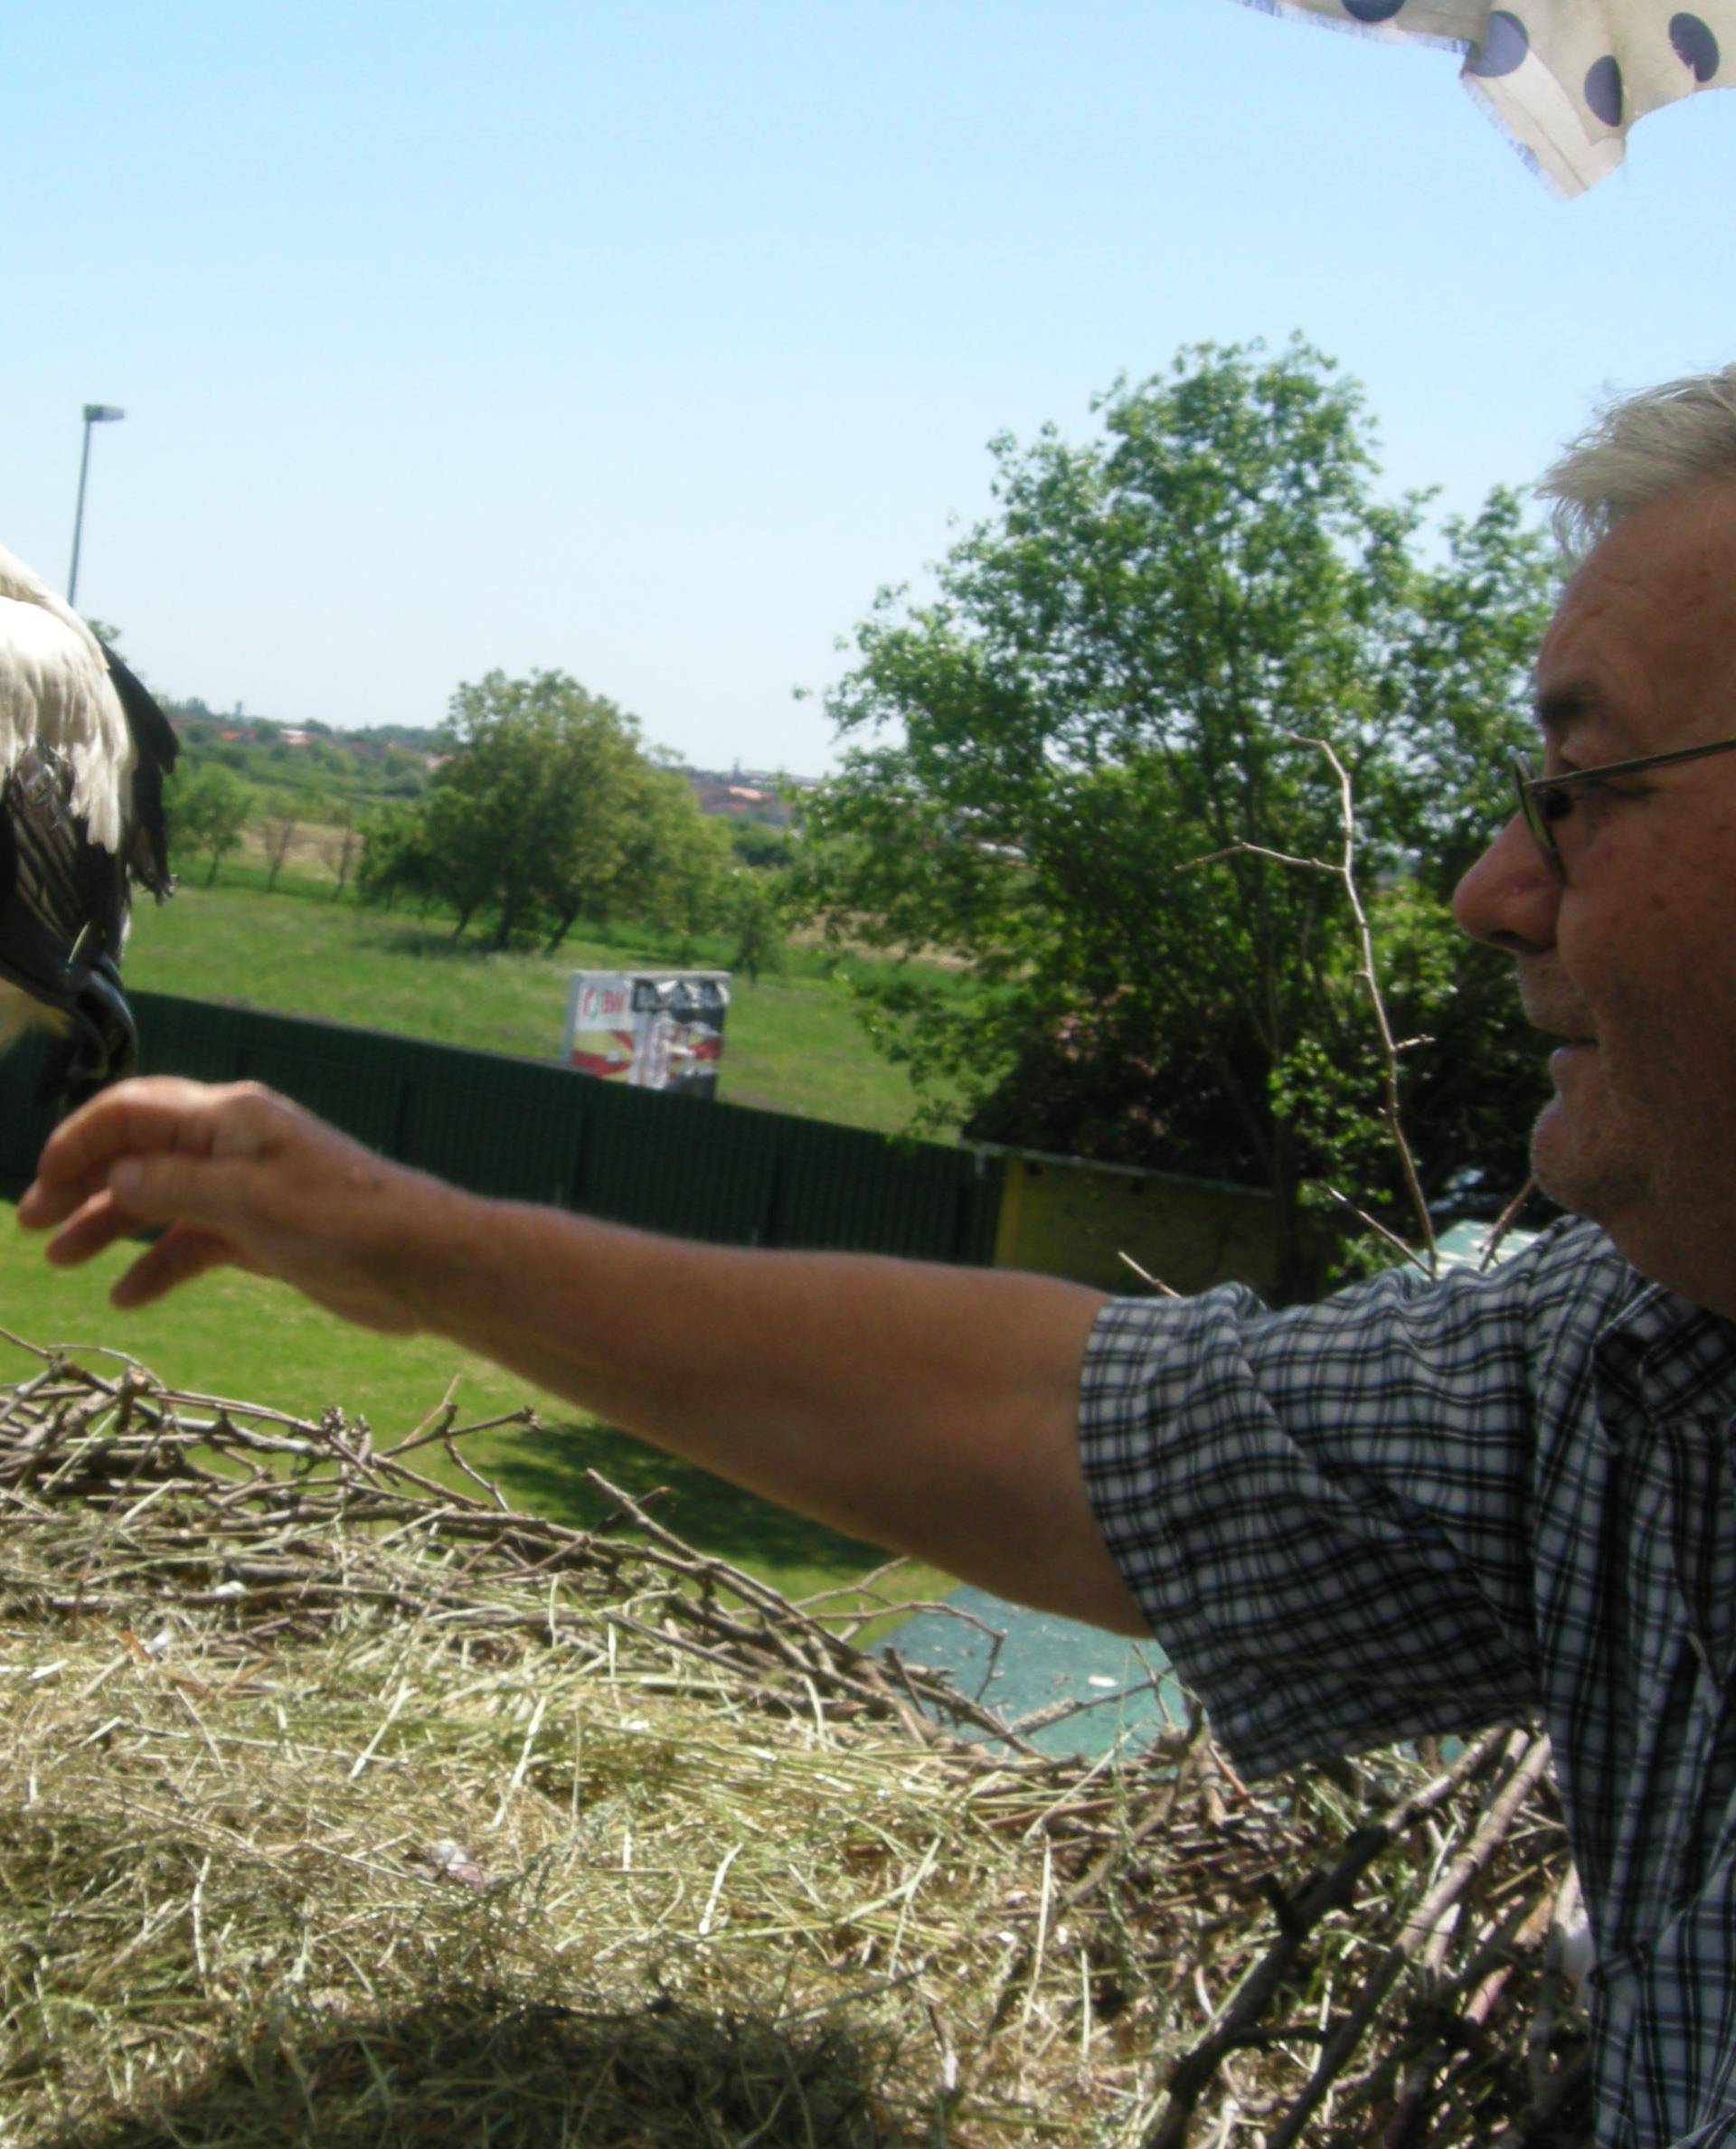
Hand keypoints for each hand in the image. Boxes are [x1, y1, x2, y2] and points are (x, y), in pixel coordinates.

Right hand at [17, 1078, 452, 1332]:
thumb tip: (113, 1177)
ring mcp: (248, 1191)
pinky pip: (196, 1242)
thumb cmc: (344, 1221)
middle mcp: (234, 1147)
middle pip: (139, 1153)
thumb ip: (174, 1187)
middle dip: (83, 1183)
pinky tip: (128, 1297)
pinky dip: (160, 1264)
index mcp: (230, 1119)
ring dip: (111, 1225)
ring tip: (61, 1261)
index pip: (135, 1111)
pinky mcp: (264, 1234)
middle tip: (32, 1225)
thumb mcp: (248, 1202)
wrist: (421, 1264)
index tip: (41, 1181)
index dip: (80, 1139)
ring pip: (161, 1200)